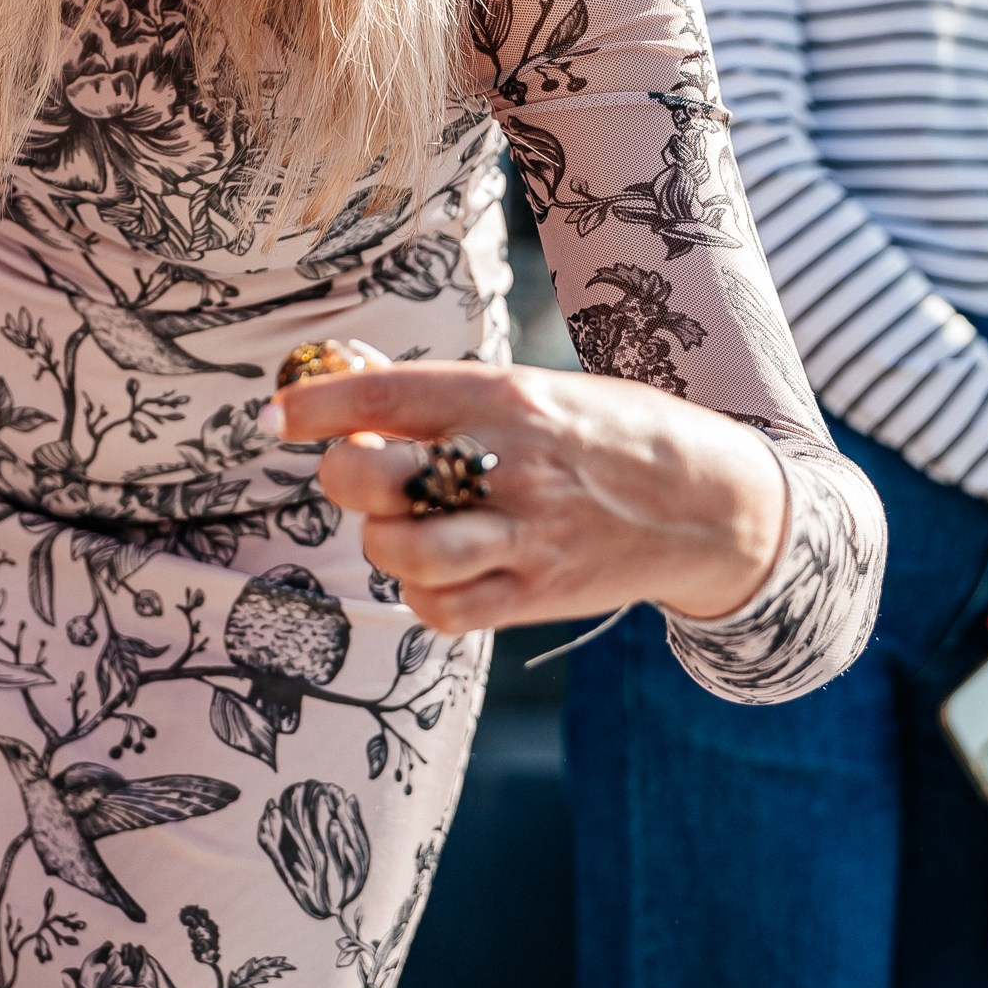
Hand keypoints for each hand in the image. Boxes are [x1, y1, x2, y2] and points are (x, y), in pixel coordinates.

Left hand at [259, 358, 789, 635]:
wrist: (710, 504)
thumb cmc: (611, 433)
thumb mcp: (538, 389)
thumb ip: (450, 396)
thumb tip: (345, 378)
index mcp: (510, 398)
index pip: (390, 395)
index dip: (318, 404)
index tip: (276, 415)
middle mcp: (511, 466)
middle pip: (380, 478)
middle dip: (342, 474)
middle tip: (354, 467)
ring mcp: (524, 536)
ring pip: (404, 551)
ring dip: (380, 538)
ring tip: (399, 521)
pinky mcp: (535, 594)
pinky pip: (442, 609)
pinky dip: (418, 592)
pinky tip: (432, 568)